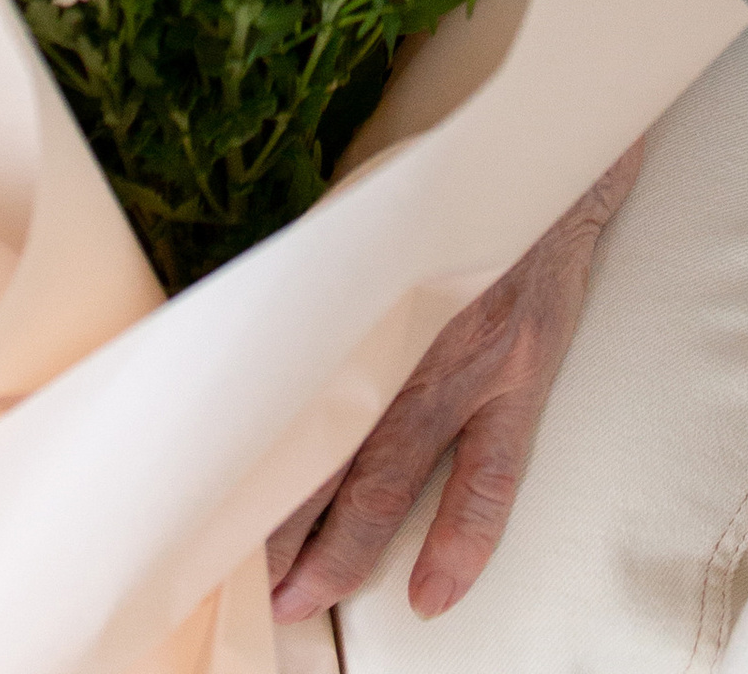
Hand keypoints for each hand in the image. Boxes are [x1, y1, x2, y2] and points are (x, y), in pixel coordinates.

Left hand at [266, 143, 639, 624]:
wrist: (548, 148)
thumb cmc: (445, 175)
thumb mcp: (366, 206)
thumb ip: (324, 270)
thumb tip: (257, 318)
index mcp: (358, 291)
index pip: (284, 389)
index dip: (242, 451)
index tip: (199, 498)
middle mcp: (404, 336)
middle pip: (323, 447)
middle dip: (276, 521)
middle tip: (233, 581)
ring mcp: (468, 365)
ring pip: (390, 476)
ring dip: (342, 546)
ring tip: (300, 600)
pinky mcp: (522, 376)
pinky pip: (491, 477)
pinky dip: (461, 541)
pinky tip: (433, 594)